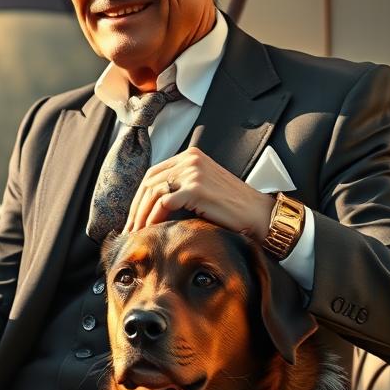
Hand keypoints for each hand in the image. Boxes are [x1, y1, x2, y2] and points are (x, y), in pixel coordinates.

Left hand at [125, 147, 274, 239]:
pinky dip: (155, 218)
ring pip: (154, 192)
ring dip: (142, 215)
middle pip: (149, 182)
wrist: (259, 215)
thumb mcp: (203, 188)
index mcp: (190, 157)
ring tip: (138, 233)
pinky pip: (165, 203)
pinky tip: (153, 230)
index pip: (154, 174)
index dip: (139, 197)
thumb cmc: (232, 208)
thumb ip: (181, 187)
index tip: (133, 216)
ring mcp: (193, 172)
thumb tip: (153, 205)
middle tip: (130, 228)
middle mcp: (190, 160)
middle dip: (136, 207)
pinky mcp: (196, 188)